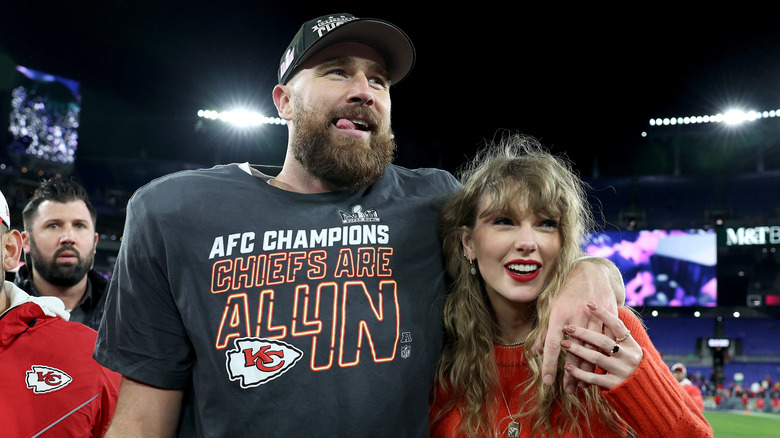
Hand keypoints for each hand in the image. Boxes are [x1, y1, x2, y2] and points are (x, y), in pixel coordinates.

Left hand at [532, 259, 620, 392]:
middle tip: (567, 390)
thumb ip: (544, 331)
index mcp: (559, 314)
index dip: (550, 364)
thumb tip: (535, 352)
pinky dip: (603, 357)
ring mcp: (594, 316)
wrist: (592, 272)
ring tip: (581, 386)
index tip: (548, 381)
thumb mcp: (552, 308)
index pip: (552, 344)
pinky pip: (607, 342)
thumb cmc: (567, 292)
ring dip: (587, 370)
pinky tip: (599, 371)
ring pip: (592, 349)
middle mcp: (576, 316)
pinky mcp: (609, 317)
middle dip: (570, 373)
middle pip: (574, 350)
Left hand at [560, 302, 642, 389]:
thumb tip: (597, 316)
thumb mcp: (628, 349)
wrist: (646, 391)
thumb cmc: (629, 365)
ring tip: (563, 344)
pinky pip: (594, 378)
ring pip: (596, 358)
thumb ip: (615, 337)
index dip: (603, 314)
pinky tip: (568, 367)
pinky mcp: (615, 385)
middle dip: (583, 333)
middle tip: (567, 328)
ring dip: (578, 350)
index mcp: (631, 345)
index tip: (589, 303)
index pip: (617, 325)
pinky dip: (579, 372)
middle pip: (603, 341)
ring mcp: (622, 371)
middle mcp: (628, 357)